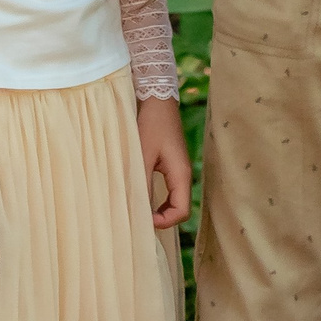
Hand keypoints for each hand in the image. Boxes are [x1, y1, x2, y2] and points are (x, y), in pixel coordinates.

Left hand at [136, 97, 191, 228]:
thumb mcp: (142, 156)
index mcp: (181, 174)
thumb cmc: (150, 125)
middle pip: (179, 209)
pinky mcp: (170, 164)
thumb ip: (141, 184)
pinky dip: (157, 198)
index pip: (181, 212)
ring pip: (173, 201)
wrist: (156, 99)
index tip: (142, 220)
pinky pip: (168, 190)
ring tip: (137, 210)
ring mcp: (178, 170)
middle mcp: (183, 175)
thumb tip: (138, 212)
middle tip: (138, 219)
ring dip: (158, 209)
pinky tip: (140, 196)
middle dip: (161, 219)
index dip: (164, 222)